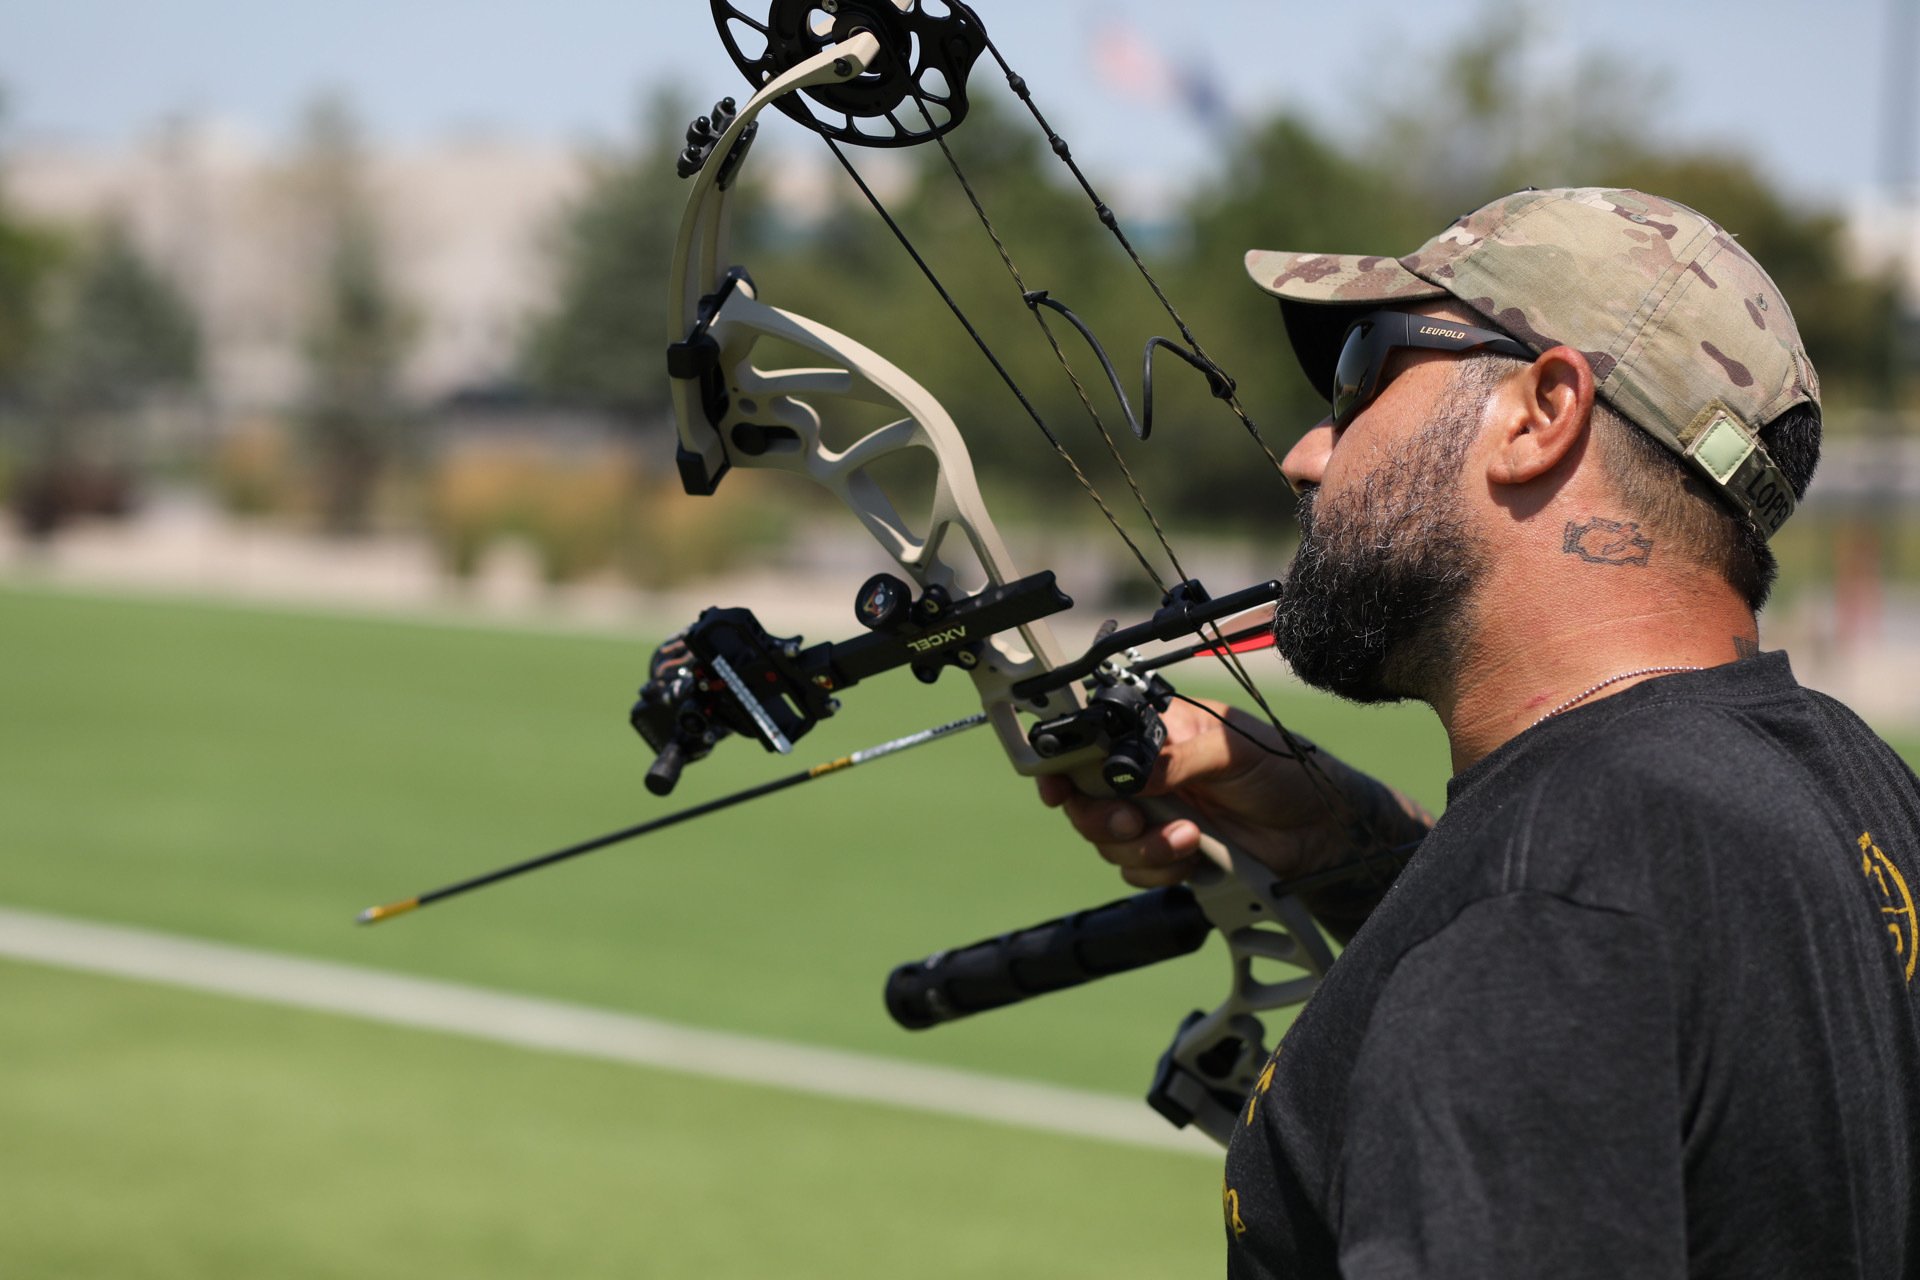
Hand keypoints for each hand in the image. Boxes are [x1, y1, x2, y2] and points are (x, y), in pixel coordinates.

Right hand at [1036, 698, 1430, 893]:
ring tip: (1186, 837)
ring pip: (1106, 840)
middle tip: (1134, 819)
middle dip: (1102, 817)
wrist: (1317, 831)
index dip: (1059, 764)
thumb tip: (1130, 770)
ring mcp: (1152, 816)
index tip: (1056, 785)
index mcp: (1153, 734)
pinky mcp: (1166, 855)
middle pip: (1083, 799)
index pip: (1087, 743)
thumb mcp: (1230, 749)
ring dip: (1140, 846)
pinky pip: (1134, 870)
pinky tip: (1192, 855)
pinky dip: (1159, 869)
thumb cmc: (1282, 772)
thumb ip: (1178, 755)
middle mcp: (1144, 775)